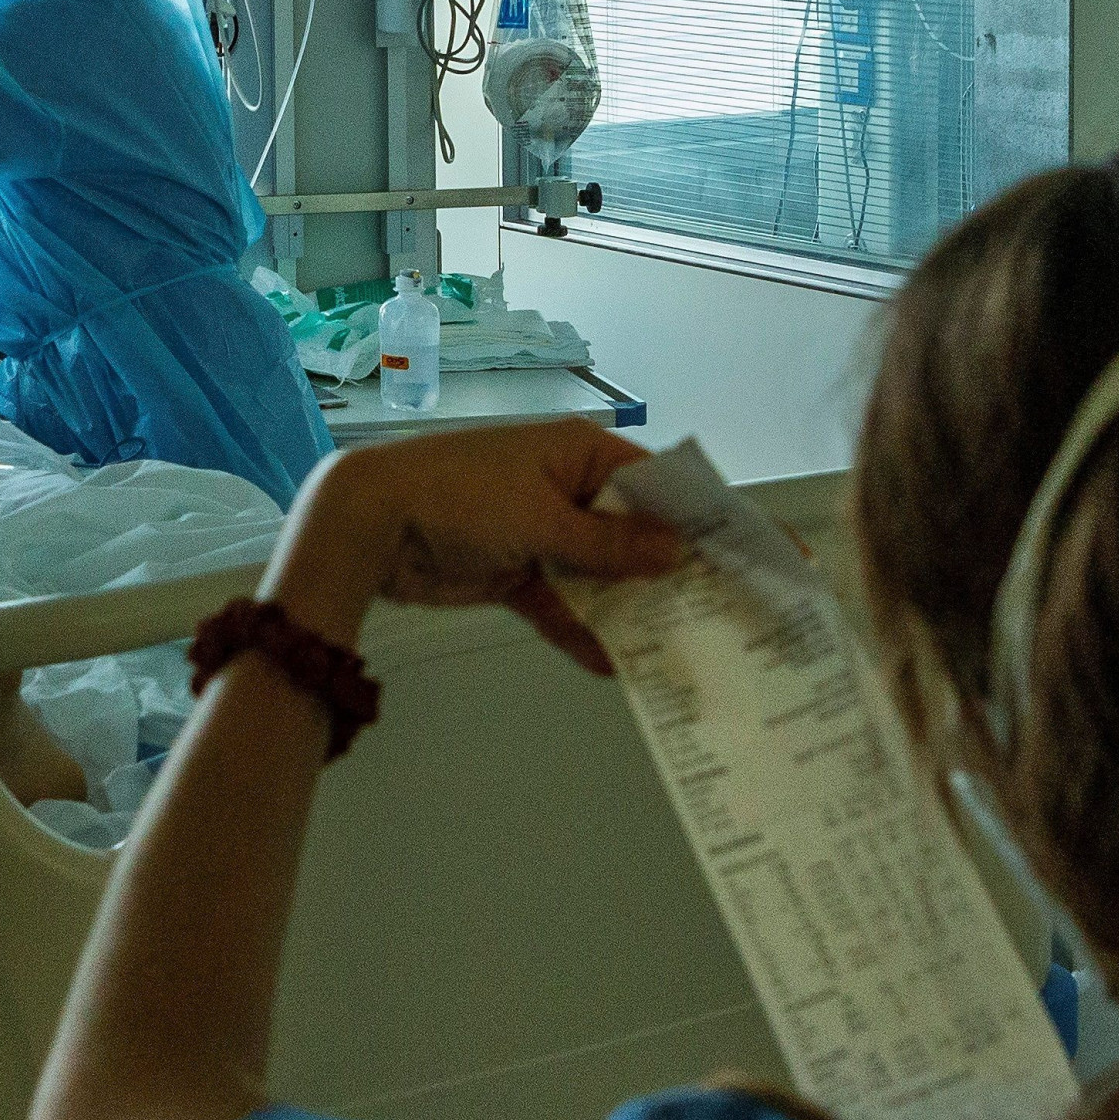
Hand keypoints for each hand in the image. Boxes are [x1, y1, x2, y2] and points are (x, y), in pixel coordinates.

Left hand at [265, 422, 683, 675]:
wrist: (370, 524)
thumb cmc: (460, 496)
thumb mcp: (543, 517)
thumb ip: (609, 542)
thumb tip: (676, 551)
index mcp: (581, 454)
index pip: (656, 484)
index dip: (698, 519)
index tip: (747, 553)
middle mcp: (569, 489)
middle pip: (633, 534)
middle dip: (669, 572)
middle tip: (723, 611)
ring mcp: (543, 533)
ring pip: (600, 574)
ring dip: (629, 607)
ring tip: (681, 647)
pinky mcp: (516, 573)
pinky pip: (561, 605)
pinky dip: (581, 631)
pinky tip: (614, 665)